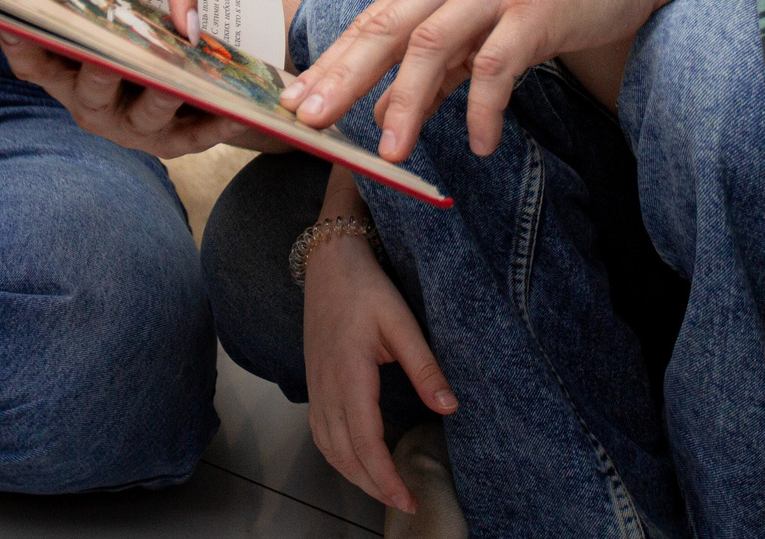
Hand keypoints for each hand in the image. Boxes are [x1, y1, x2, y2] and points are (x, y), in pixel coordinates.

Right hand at [0, 35, 283, 158]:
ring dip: (162, 97)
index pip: (32, 62)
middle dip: (101, 72)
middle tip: (107, 55)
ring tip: (179, 81)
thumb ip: (83, 6)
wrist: (173, 104)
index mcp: (66, 77)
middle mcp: (90, 106)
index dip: (19, 45)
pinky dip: (216, 123)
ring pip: (146, 114)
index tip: (11, 20)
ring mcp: (130, 128)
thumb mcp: (99, 30)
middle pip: (92, 90)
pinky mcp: (170, 143)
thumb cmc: (124, 52)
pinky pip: (194, 136)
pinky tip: (238, 111)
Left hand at [283, 0, 664, 162]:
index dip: (331, 62)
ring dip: (408, 100)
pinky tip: (479, 143)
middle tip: (311, 120)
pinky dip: (484, 106)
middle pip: (387, 28)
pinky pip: (501, 64)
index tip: (293, 101)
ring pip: (434, 45)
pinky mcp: (536, 11)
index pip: (372, 22)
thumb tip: (385, 108)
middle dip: (343, 76)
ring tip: (392, 151)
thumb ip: (438, 67)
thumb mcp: (484, 25)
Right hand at [303, 230, 456, 511]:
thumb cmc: (365, 287)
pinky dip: (338, 455)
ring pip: (328, 447)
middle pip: (344, 454)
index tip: (408, 500)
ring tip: (384, 488)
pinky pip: (320, 432)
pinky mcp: (315, 381)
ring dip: (354, 474)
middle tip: (405, 503)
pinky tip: (356, 459)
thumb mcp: (401, 322)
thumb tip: (449, 406)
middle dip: (373, 485)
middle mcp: (326, 386)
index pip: (365, 442)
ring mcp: (316, 385)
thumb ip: (424, 366)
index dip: (385, 478)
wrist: (329, 260)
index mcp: (349, 374)